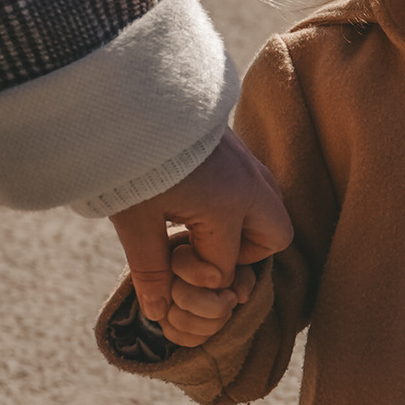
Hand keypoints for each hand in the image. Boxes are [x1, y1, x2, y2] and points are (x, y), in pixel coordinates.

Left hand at [110, 128, 291, 332]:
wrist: (129, 92)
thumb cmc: (131, 160)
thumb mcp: (134, 220)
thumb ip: (150, 269)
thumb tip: (157, 312)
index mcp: (228, 206)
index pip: (226, 266)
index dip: (198, 278)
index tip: (169, 266)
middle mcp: (249, 183)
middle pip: (275, 234)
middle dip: (245, 253)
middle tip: (201, 250)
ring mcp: (247, 160)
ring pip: (269, 204)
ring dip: (242, 224)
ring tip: (196, 224)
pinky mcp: (235, 143)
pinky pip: (253, 181)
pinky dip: (236, 198)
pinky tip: (196, 197)